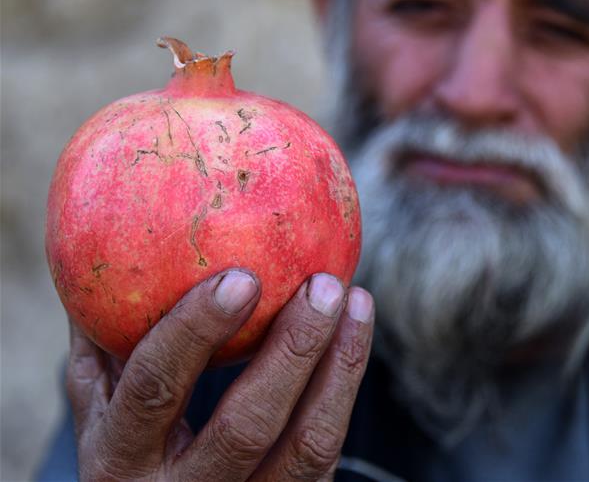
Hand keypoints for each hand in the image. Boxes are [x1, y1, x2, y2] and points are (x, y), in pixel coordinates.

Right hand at [67, 269, 373, 480]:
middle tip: (323, 284)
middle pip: (247, 425)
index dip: (195, 333)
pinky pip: (328, 449)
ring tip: (355, 298)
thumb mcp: (100, 415)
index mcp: (120, 463)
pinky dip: (346, 384)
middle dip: (291, 349)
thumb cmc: (131, 451)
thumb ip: (102, 349)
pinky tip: (355, 329)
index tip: (242, 276)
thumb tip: (100, 260)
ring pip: (308, 445)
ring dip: (340, 365)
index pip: (155, 392)